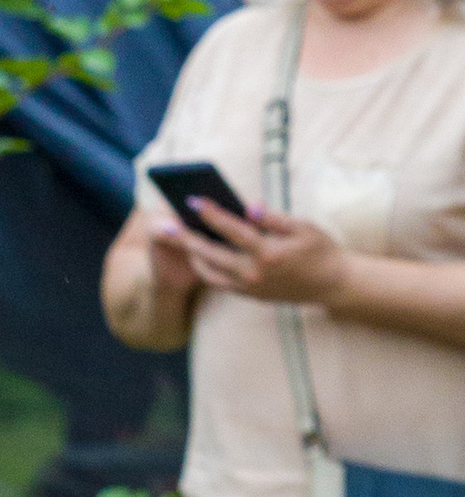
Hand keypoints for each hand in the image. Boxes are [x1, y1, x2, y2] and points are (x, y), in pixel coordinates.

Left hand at [152, 197, 344, 308]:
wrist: (332, 285)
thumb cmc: (320, 251)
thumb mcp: (302, 228)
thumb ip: (273, 218)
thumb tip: (248, 207)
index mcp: (268, 254)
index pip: (233, 231)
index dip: (212, 214)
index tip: (193, 200)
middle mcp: (254, 274)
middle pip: (210, 254)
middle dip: (185, 238)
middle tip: (164, 225)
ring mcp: (249, 288)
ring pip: (209, 273)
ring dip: (191, 256)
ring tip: (177, 238)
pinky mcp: (249, 295)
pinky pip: (219, 282)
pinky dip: (205, 268)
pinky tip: (197, 253)